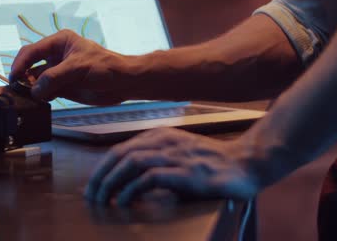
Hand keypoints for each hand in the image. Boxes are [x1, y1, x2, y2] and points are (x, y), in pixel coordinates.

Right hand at [9, 30, 131, 104]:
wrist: (122, 83)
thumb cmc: (106, 66)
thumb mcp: (78, 68)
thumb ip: (54, 77)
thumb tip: (35, 89)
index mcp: (59, 42)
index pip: (32, 51)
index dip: (20, 63)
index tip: (15, 77)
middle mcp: (56, 56)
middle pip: (30, 65)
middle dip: (23, 77)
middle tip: (17, 89)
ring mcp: (59, 72)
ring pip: (36, 80)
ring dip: (31, 89)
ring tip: (27, 98)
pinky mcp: (62, 86)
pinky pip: (45, 91)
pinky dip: (40, 97)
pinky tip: (38, 102)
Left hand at [84, 127, 259, 205]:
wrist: (246, 163)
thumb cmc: (213, 162)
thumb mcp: (180, 155)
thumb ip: (158, 160)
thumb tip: (128, 180)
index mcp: (162, 136)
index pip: (121, 148)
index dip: (102, 167)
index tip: (93, 185)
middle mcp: (166, 142)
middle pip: (121, 154)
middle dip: (101, 176)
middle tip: (90, 196)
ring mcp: (176, 156)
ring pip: (132, 162)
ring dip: (112, 182)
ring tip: (103, 200)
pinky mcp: (186, 172)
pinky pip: (151, 178)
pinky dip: (133, 189)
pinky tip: (126, 201)